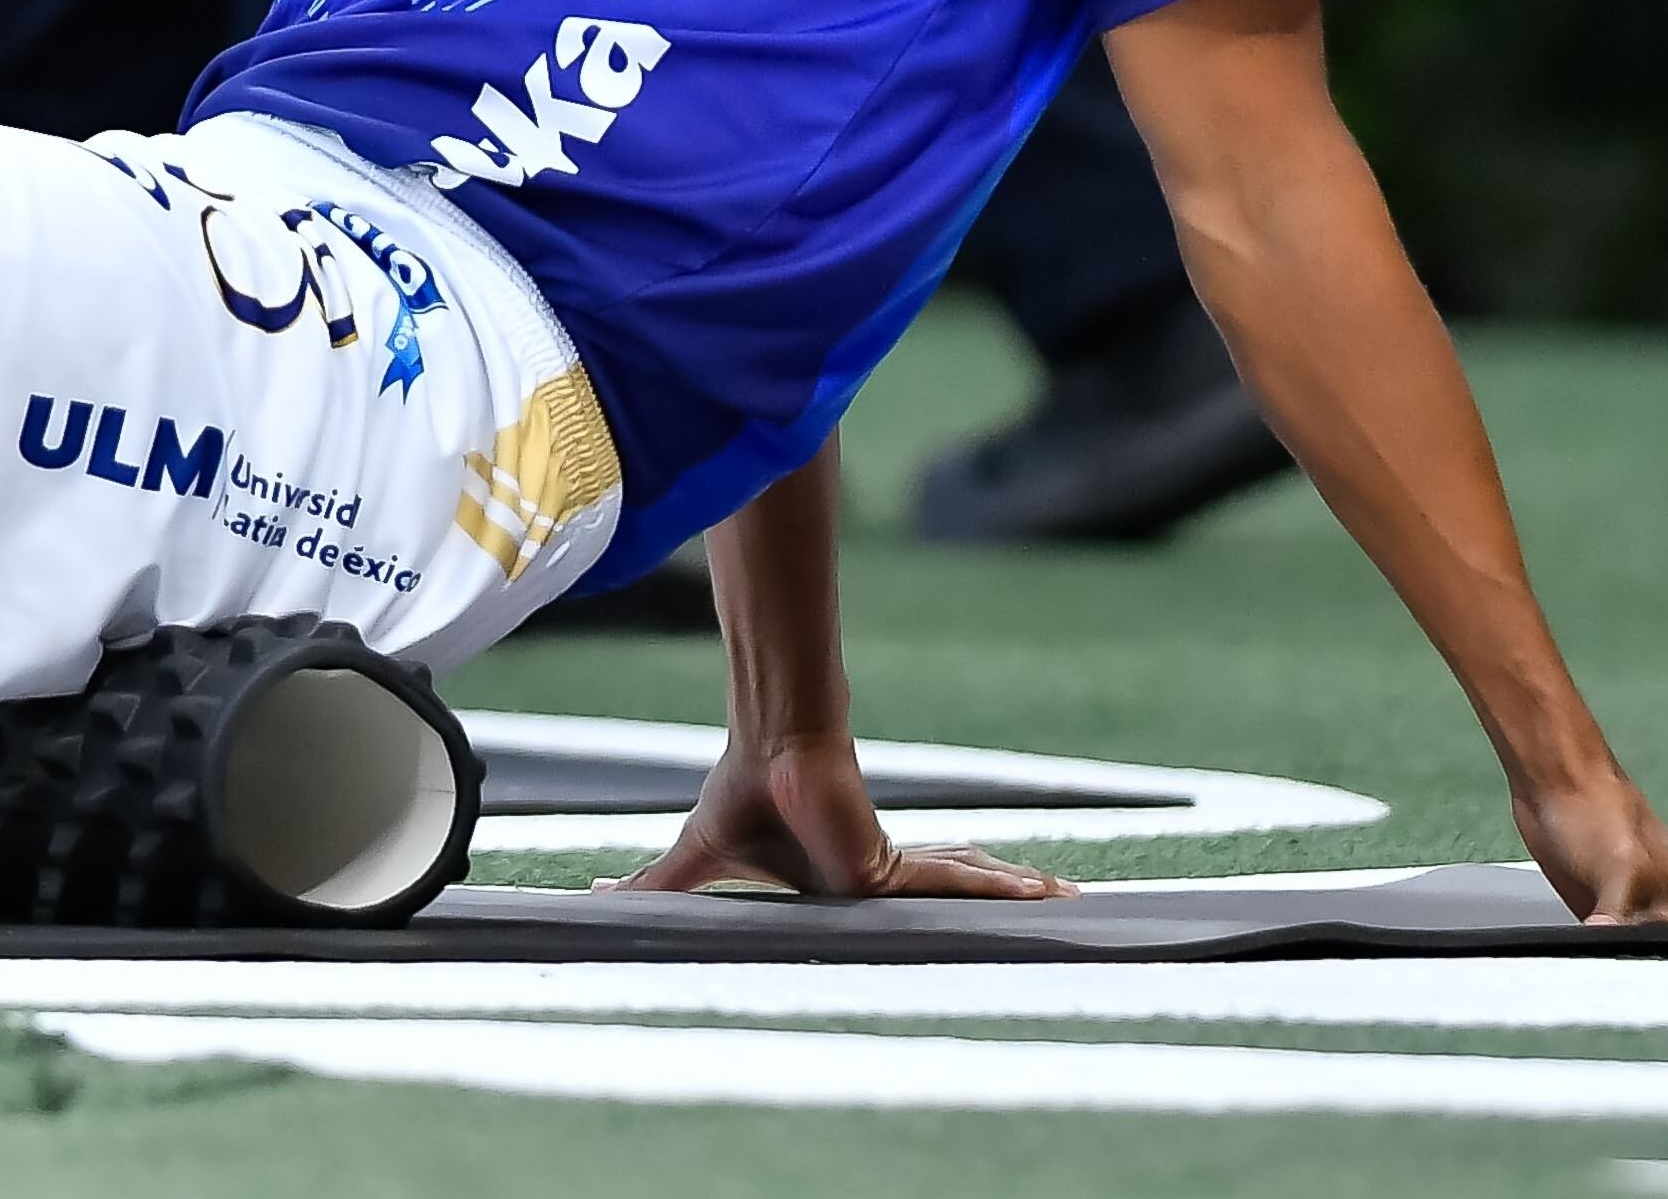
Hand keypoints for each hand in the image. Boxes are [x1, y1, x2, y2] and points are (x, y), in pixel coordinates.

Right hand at [615, 728, 1074, 901]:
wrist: (767, 749)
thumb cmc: (741, 791)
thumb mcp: (699, 856)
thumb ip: (659, 886)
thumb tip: (597, 892)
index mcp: (841, 879)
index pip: (893, 901)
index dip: (926, 905)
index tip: (960, 919)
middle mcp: (875, 874)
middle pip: (942, 897)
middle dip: (990, 898)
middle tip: (1047, 904)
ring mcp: (893, 869)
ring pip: (962, 892)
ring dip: (1015, 893)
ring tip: (1071, 899)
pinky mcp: (898, 865)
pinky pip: (960, 884)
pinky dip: (1005, 887)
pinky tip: (1050, 891)